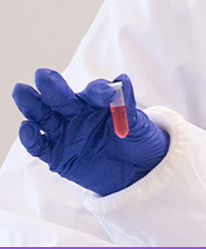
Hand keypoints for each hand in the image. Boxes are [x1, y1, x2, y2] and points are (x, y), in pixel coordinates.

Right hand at [12, 69, 168, 195]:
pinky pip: (40, 145)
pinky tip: (28, 127)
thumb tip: (122, 80)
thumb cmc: (139, 143)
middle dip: (52, 86)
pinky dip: (31, 137)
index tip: (107, 95)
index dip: (99, 91)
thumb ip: (127, 106)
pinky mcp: (57, 155)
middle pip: (61, 98)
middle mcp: (77, 113)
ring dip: (32, 104)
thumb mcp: (139, 126)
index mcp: (98, 102)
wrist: (137, 173)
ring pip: (43, 116)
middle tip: (43, 74)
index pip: (94, 92)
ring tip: (22, 92)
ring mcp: (65, 133)